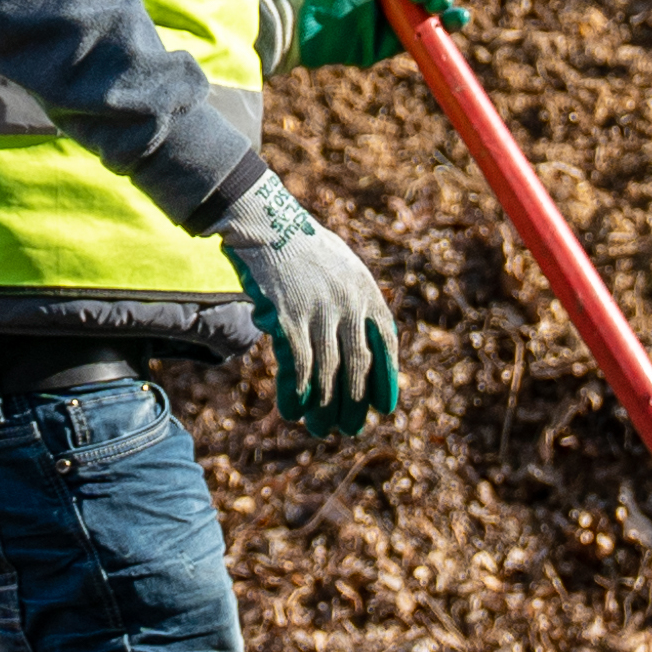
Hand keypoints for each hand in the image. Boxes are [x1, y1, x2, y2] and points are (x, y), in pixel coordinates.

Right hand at [217, 171, 404, 435]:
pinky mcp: (288, 315)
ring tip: (317, 429)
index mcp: (366, 290)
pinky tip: (292, 409)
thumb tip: (365, 339)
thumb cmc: (300, 247)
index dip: (386, 378)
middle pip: (357, 364)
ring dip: (323, 406)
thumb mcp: (341, 268)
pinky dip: (296, 391)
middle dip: (353, 402)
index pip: (385, 342)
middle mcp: (349, 302)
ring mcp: (319, 310)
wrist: (265, 221)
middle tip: (348, 430)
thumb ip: (354, 301)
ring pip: (327, 371)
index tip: (384, 408)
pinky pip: (297, 364)